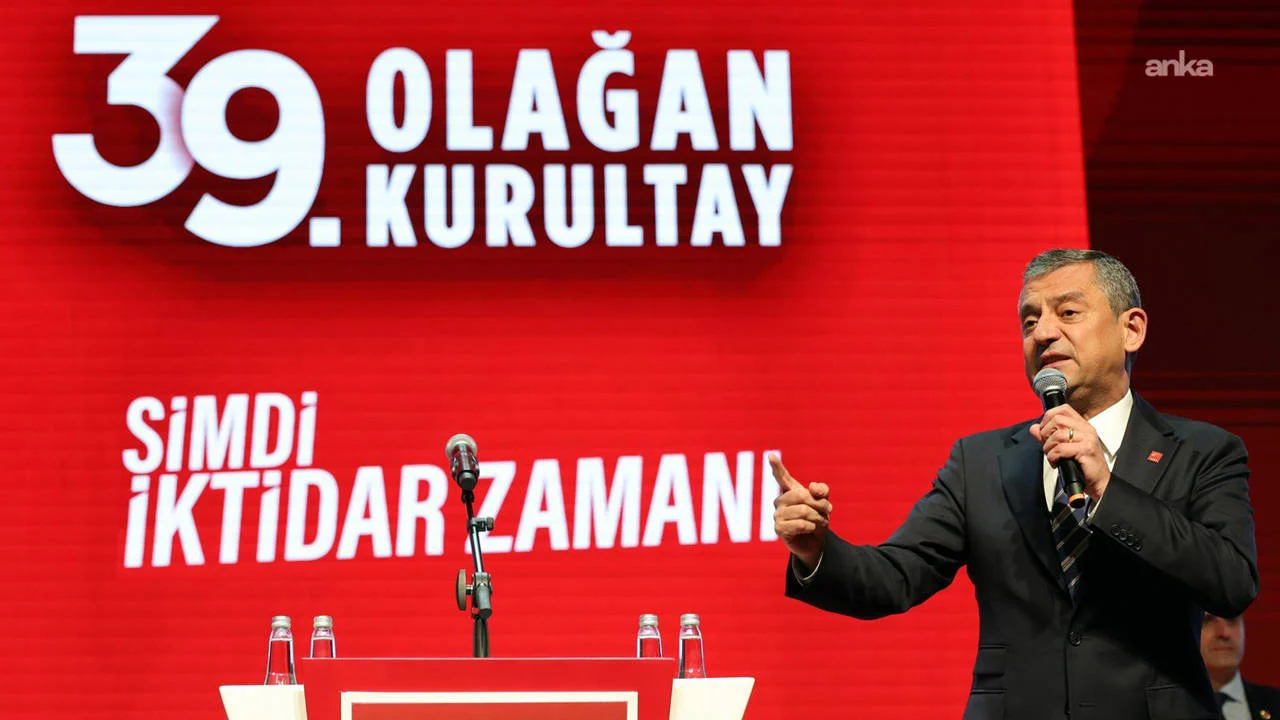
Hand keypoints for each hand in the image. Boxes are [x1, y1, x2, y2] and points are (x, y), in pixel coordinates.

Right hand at [770, 453, 831, 571]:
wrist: (816, 542)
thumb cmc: (817, 519)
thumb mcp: (824, 502)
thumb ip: (822, 491)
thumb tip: (811, 488)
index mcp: (790, 491)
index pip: (782, 476)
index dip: (777, 466)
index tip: (771, 455)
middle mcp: (781, 501)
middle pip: (802, 495)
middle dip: (820, 504)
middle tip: (827, 511)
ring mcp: (777, 514)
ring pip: (803, 510)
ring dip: (818, 518)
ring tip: (819, 522)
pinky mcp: (778, 528)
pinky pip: (800, 524)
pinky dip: (811, 527)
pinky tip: (810, 529)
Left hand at [1030, 405, 1110, 500]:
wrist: (1099, 482)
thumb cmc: (1082, 466)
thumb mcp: (1063, 448)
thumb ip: (1048, 437)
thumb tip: (1034, 428)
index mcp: (1082, 426)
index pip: (1063, 409)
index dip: (1048, 418)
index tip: (1044, 431)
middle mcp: (1086, 429)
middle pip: (1057, 420)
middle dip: (1046, 434)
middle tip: (1047, 446)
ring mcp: (1087, 439)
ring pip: (1057, 435)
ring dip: (1048, 448)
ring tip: (1053, 456)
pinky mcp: (1086, 450)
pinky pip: (1061, 449)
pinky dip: (1053, 457)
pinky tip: (1056, 462)